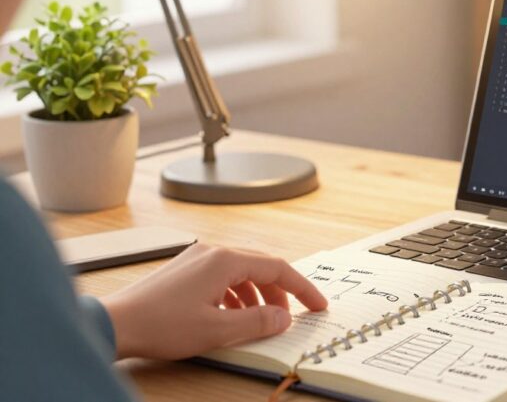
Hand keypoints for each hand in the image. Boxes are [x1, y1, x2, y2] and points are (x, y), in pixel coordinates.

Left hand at [100, 244, 327, 359]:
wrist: (115, 323)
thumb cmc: (160, 325)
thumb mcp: (217, 329)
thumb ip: (257, 322)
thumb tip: (284, 317)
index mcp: (225, 260)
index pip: (277, 268)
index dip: (302, 288)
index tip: (317, 305)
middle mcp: (213, 251)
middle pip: (261, 266)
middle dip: (280, 293)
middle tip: (290, 317)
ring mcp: (197, 258)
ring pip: (242, 272)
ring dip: (258, 295)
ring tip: (261, 320)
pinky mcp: (185, 269)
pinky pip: (223, 276)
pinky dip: (237, 294)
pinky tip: (233, 315)